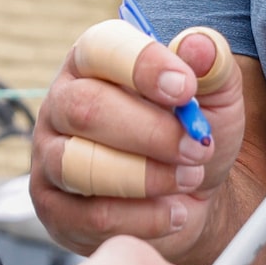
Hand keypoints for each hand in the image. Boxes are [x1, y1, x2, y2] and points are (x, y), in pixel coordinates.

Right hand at [31, 27, 247, 264]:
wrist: (191, 196)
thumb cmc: (193, 132)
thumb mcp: (215, 94)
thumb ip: (212, 64)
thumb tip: (199, 46)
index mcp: (94, 60)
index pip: (101, 48)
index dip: (143, 66)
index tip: (186, 88)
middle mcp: (62, 103)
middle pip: (84, 110)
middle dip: (151, 133)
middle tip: (197, 148)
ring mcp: (50, 157)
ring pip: (80, 166)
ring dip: (147, 178)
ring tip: (190, 178)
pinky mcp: (54, 209)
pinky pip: (91, 216)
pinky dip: (144, 218)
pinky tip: (174, 212)